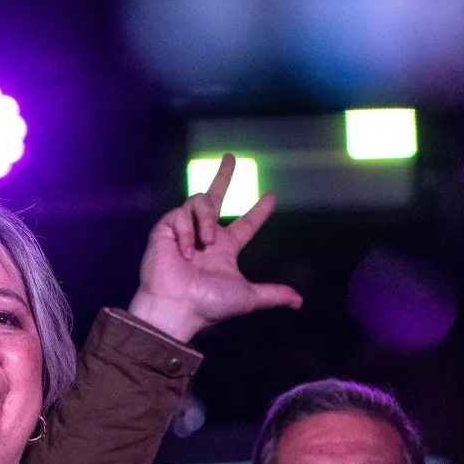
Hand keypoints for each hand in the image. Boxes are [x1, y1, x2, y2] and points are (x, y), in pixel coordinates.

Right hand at [128, 153, 301, 341]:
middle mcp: (206, 235)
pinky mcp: (165, 228)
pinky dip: (185, 232)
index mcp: (226, 249)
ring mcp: (184, 230)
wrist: (177, 306)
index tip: (271, 197)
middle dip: (224, 175)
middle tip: (231, 157)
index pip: (246, 224)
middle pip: (216, 197)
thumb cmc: (209, 304)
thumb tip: (299, 302)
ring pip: (201, 202)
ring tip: (205, 243)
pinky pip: (180, 214)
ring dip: (206, 220)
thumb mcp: (248, 297)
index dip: (259, 211)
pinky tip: (184, 252)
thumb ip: (272, 294)